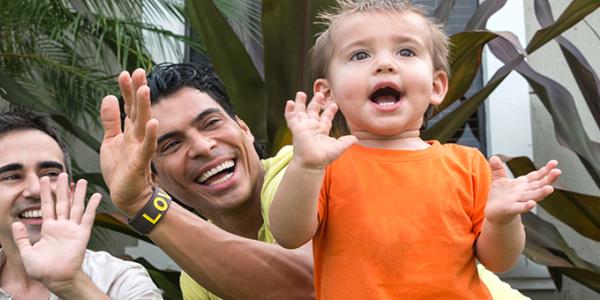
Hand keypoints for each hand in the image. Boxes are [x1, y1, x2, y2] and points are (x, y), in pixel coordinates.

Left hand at [11, 173, 100, 287]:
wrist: (57, 278)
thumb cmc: (42, 269)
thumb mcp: (26, 252)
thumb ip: (21, 238)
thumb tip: (17, 223)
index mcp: (48, 229)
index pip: (46, 206)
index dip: (45, 193)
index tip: (45, 179)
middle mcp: (61, 226)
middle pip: (62, 202)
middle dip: (61, 188)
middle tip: (62, 174)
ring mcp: (73, 229)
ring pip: (75, 207)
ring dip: (78, 194)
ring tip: (80, 180)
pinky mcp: (82, 234)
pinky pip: (88, 218)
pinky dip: (92, 206)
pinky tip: (96, 196)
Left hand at [100, 69, 156, 215]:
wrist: (127, 195)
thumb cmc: (120, 169)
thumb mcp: (110, 141)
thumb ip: (110, 120)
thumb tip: (109, 97)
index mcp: (129, 130)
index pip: (129, 106)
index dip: (127, 90)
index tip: (126, 73)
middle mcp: (137, 136)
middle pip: (138, 110)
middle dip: (138, 91)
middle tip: (139, 72)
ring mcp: (140, 148)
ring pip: (143, 124)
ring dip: (145, 107)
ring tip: (144, 90)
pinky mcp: (141, 162)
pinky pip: (147, 147)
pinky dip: (150, 135)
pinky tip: (153, 122)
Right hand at [285, 92, 355, 168]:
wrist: (312, 163)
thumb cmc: (324, 157)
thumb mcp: (339, 148)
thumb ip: (346, 142)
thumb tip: (356, 138)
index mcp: (322, 129)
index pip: (326, 117)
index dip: (329, 110)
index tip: (334, 104)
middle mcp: (312, 127)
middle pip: (313, 111)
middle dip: (316, 102)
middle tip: (320, 94)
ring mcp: (303, 127)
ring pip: (300, 112)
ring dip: (300, 103)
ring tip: (301, 93)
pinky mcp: (296, 129)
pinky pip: (291, 118)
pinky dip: (289, 110)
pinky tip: (290, 102)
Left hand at [485, 156, 560, 224]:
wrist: (494, 213)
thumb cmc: (500, 197)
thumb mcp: (498, 180)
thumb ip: (498, 169)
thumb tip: (494, 157)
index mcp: (523, 184)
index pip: (536, 176)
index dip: (545, 170)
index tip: (554, 163)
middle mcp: (524, 192)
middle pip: (538, 185)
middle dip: (548, 179)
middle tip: (558, 172)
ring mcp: (519, 201)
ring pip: (532, 196)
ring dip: (541, 193)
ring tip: (550, 188)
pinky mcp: (510, 209)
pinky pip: (520, 208)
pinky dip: (526, 206)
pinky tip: (532, 204)